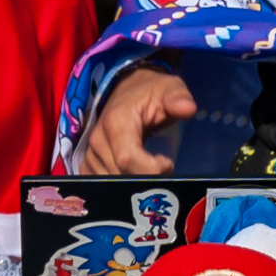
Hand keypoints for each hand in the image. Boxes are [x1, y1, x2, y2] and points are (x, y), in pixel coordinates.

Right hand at [75, 65, 196, 176]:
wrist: (127, 89)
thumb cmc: (151, 92)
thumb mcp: (170, 88)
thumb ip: (178, 98)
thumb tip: (188, 108)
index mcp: (116, 122)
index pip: (128, 159)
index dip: (150, 169)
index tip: (168, 162)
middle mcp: (98, 140)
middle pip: (120, 175)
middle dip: (145, 180)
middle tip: (163, 171)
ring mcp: (90, 153)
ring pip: (110, 184)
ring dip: (133, 185)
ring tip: (150, 172)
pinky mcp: (87, 163)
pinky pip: (100, 185)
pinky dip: (119, 187)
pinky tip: (134, 178)